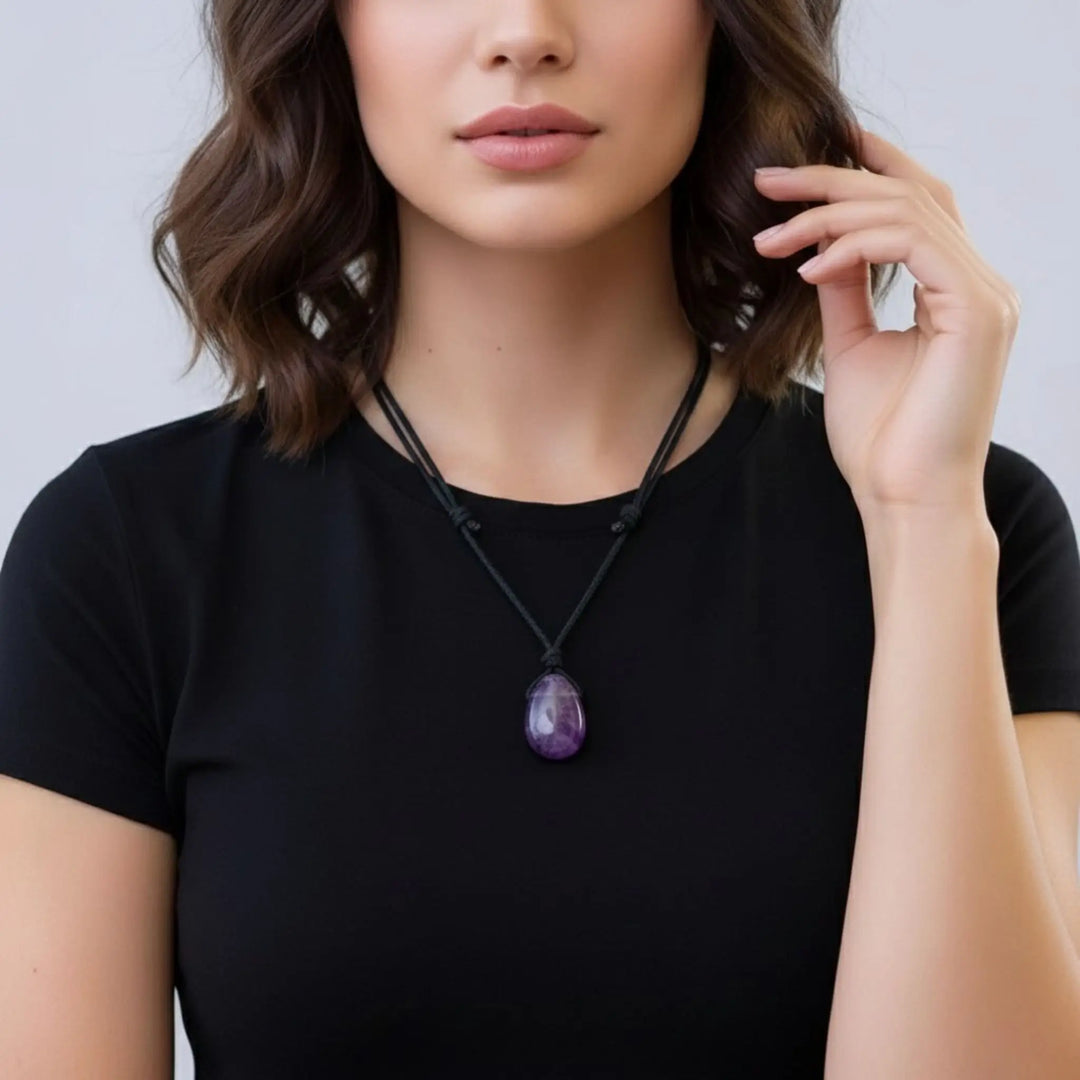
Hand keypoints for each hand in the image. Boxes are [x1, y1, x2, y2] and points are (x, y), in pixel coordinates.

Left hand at [752, 127, 1019, 515]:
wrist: (903, 497)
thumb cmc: (881, 438)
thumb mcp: (851, 349)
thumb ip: (845, 293)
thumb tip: (823, 250)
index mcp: (954, 291)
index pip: (920, 205)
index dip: (871, 168)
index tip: (807, 159)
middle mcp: (977, 284)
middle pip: (911, 195)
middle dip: (834, 179)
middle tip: (768, 180)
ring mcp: (983, 296)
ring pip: (909, 212)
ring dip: (829, 214)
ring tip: (771, 237)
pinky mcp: (976, 312)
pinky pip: (913, 245)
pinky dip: (855, 246)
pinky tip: (807, 266)